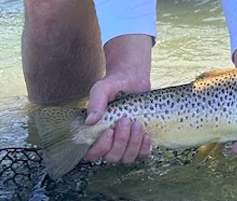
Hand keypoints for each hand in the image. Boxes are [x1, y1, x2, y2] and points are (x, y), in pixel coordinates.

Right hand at [84, 35, 152, 163]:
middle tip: (126, 120)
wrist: (132, 79)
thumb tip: (89, 122)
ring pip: (127, 158)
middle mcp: (110, 143)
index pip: (93, 155)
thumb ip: (95, 103)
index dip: (101, 148)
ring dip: (133, 143)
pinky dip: (144, 148)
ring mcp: (125, 145)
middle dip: (121, 141)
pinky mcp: (140, 143)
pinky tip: (146, 135)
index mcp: (96, 134)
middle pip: (112, 157)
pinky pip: (142, 155)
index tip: (109, 130)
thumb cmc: (113, 85)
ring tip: (137, 124)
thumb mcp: (101, 90)